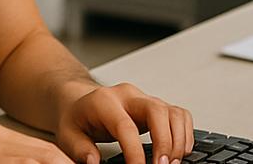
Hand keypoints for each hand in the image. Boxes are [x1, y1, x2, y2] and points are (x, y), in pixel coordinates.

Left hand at [54, 82, 193, 163]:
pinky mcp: (156, 106)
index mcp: (104, 102)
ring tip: (171, 162)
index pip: (125, 126)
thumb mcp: (68, 134)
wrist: (80, 101)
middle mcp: (128, 96)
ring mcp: (144, 99)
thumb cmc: (77, 117)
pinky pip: (179, 115)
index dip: (135, 151)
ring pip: (172, 112)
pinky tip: (178, 151)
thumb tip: (93, 162)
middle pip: (157, 111)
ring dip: (178, 140)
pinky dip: (185, 133)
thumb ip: (80, 149)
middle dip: (165, 142)